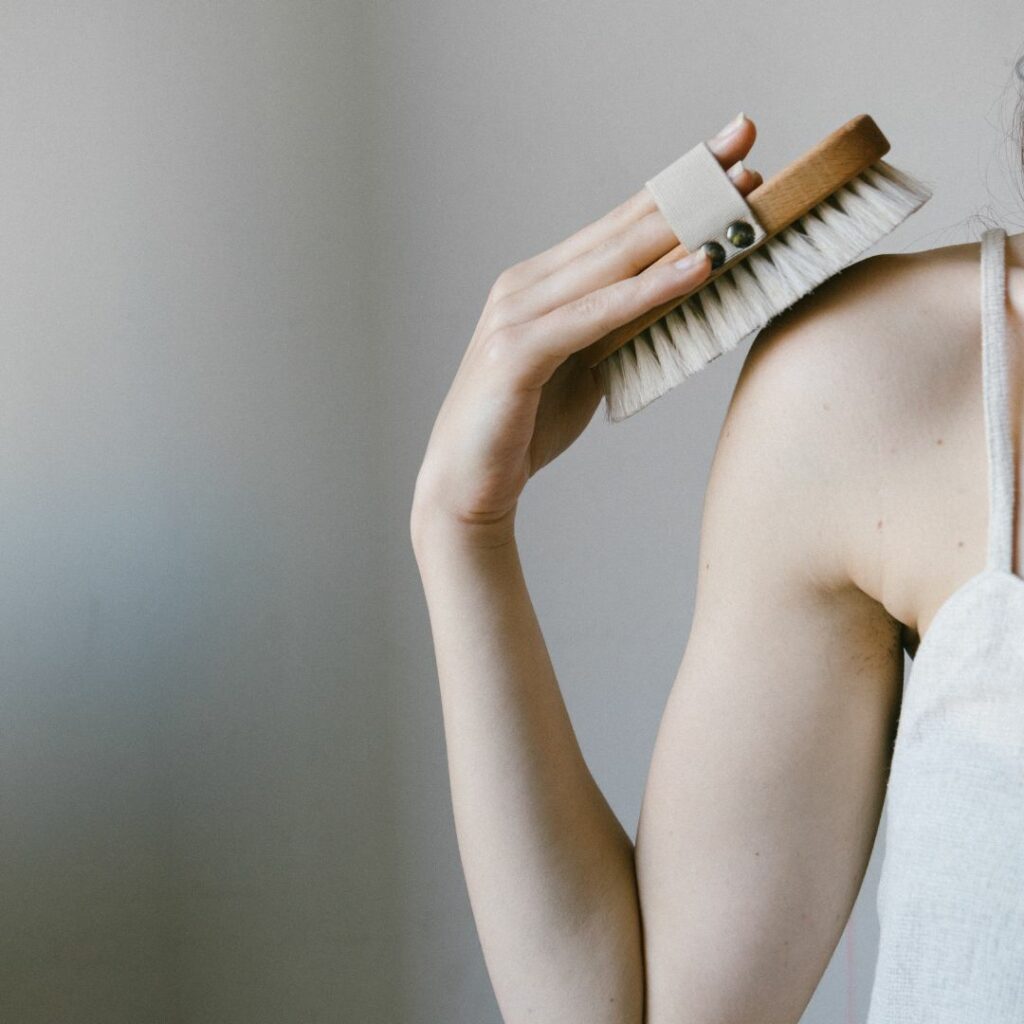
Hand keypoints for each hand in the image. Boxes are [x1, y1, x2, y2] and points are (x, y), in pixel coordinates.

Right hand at [411, 114, 760, 547]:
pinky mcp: (515, 351)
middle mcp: (526, 285)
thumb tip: (680, 297)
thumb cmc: (525, 427)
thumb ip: (619, 327)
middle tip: (747, 149)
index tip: (730, 155)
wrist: (467, 486)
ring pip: (611, 262)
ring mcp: (516, 313)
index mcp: (542, 284)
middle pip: (618, 229)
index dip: (674, 189)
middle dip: (686, 188)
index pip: (617, 227)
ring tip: (736, 196)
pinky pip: (595, 314)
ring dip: (678, 228)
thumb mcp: (585, 367)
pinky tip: (695, 270)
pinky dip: (647, 291)